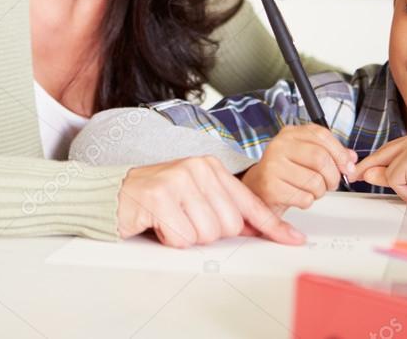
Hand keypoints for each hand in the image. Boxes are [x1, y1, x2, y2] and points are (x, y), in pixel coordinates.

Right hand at [117, 155, 305, 247]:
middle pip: (229, 225)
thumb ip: (224, 208)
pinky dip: (170, 239)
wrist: (113, 193)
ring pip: (207, 234)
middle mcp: (198, 170)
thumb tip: (255, 229)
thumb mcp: (196, 196)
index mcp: (211, 168)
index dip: (272, 226)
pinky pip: (182, 238)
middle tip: (186, 219)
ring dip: (187, 236)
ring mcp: (179, 181)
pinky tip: (160, 223)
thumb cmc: (155, 196)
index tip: (293, 239)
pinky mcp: (159, 198)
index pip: (250, 202)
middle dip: (208, 232)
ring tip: (171, 219)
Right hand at [241, 125, 356, 213]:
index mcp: (290, 133)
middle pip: (320, 158)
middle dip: (333, 176)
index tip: (348, 167)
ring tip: (312, 190)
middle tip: (331, 183)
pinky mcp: (270, 187)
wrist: (257, 190)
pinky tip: (298, 196)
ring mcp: (273, 165)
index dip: (340, 153)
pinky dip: (308, 202)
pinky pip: (304, 198)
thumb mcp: (306, 156)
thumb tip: (351, 158)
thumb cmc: (285, 173)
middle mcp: (279, 145)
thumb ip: (330, 153)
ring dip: (320, 191)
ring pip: (314, 181)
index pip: (322, 135)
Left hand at [351, 129, 406, 216]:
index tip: (357, 172)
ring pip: (387, 172)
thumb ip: (392, 173)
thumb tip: (367, 173)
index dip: (372, 164)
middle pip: (381, 157)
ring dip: (402, 189)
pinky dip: (406, 193)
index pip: (387, 150)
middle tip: (361, 180)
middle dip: (374, 173)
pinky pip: (394, 180)